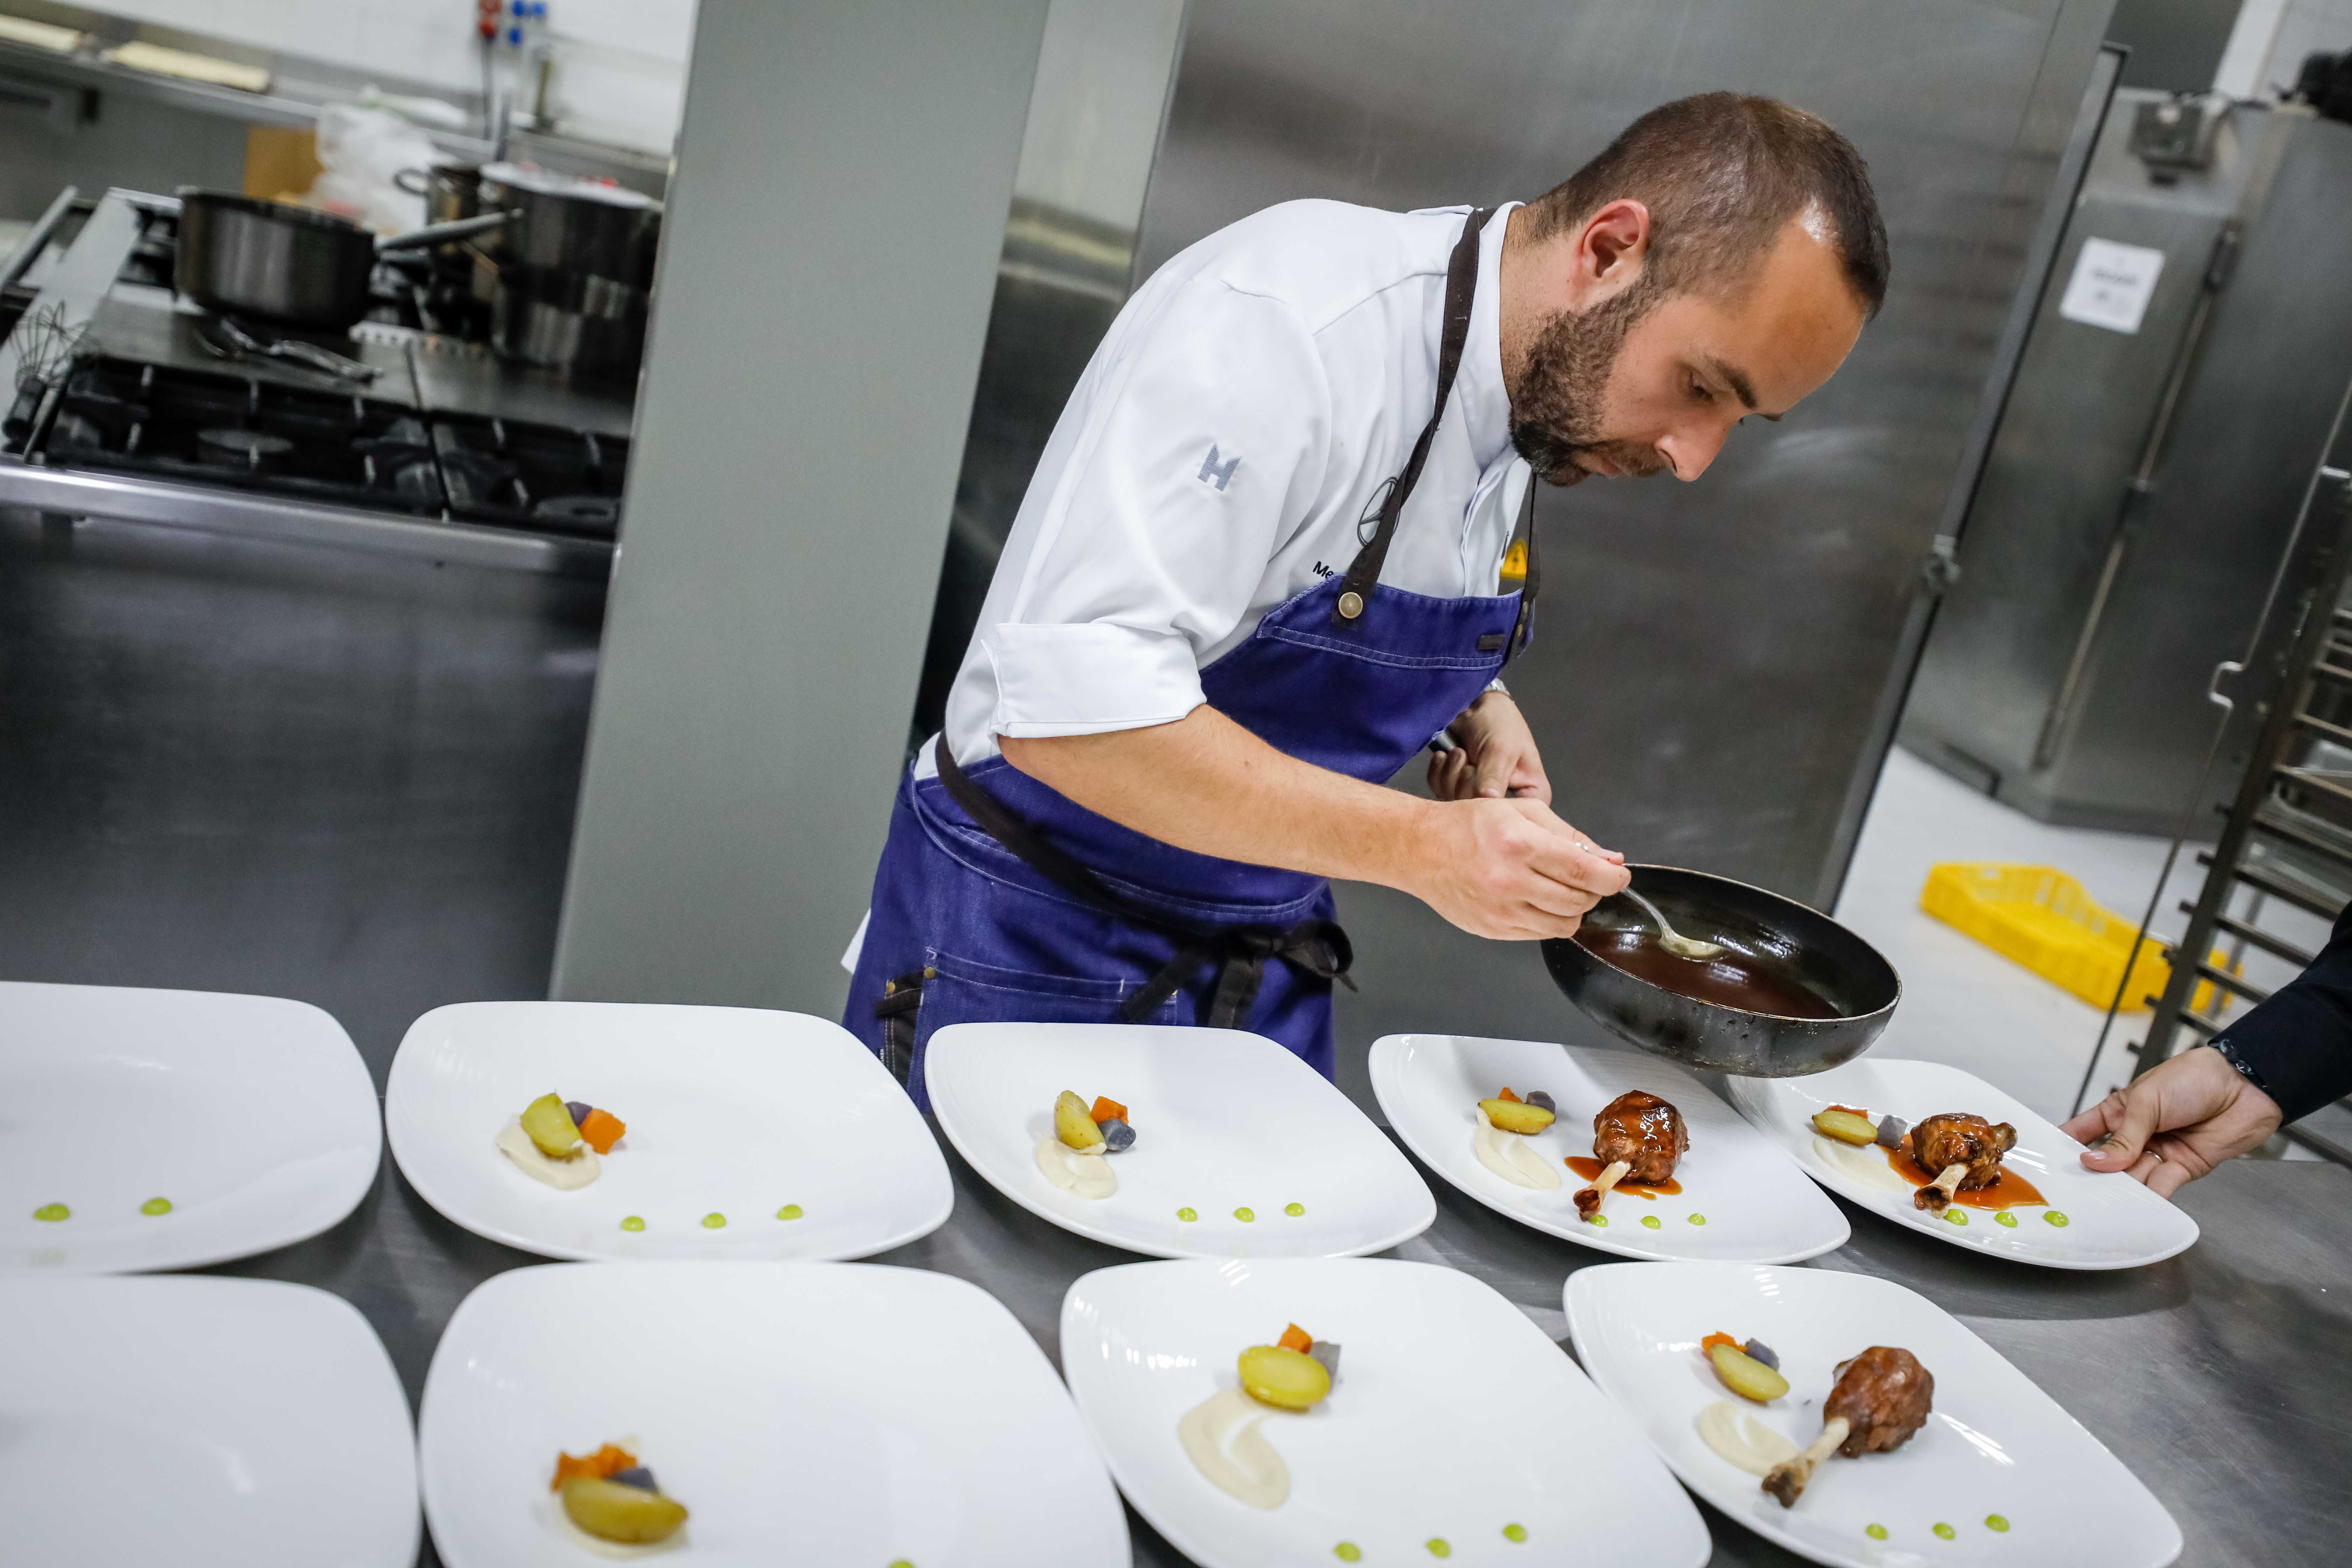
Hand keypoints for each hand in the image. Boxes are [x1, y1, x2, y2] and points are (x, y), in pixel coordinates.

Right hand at [1405, 795, 1629, 939]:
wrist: (1419, 850)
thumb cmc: (1469, 825)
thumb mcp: (1521, 812)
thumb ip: (1569, 836)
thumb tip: (1609, 859)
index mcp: (1518, 844)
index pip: (1582, 871)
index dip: (1611, 877)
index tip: (1620, 874)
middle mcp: (1509, 882)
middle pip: (1577, 901)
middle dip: (1593, 890)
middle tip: (1587, 877)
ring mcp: (1499, 911)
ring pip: (1563, 925)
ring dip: (1574, 909)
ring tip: (1562, 889)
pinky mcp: (1492, 930)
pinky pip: (1539, 934)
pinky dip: (1548, 919)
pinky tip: (1535, 899)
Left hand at [1429, 690, 1550, 802]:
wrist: (1474, 704)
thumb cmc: (1499, 723)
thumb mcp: (1501, 748)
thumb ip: (1495, 775)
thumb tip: (1489, 799)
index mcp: (1530, 796)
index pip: (1511, 817)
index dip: (1490, 803)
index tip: (1480, 780)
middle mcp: (1505, 802)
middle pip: (1478, 813)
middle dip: (1466, 781)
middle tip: (1469, 757)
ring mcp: (1478, 798)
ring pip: (1454, 802)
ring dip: (1451, 772)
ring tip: (1460, 752)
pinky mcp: (1456, 790)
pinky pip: (1438, 790)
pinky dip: (1440, 770)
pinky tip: (1449, 755)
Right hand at [2058, 1046, 2281, 1197]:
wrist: (2245, 1086)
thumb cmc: (2193, 1078)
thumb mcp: (2147, 1101)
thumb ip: (2123, 1137)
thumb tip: (2094, 1162)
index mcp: (2120, 1110)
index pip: (2084, 1131)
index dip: (2065, 1145)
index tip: (2047, 1162)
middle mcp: (2136, 1134)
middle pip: (2107, 1161)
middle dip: (2093, 1175)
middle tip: (2075, 1191)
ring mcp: (2159, 1152)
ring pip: (2132, 1177)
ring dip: (2120, 1189)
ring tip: (2104, 1202)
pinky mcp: (2183, 1168)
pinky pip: (2162, 1186)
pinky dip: (2150, 1197)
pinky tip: (2137, 1204)